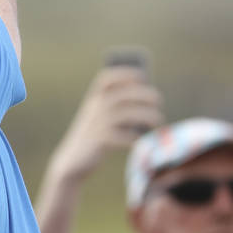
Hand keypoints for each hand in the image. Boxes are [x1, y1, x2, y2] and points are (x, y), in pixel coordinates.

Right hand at [50, 66, 162, 181]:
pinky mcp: (102, 140)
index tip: (143, 76)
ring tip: (158, 121)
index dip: (126, 74)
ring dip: (148, 116)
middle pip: (126, 94)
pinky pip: (127, 136)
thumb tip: (147, 103)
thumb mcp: (99, 117)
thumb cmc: (92, 136)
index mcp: (93, 98)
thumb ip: (116, 107)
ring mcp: (98, 123)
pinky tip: (142, 140)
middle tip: (159, 101)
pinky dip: (137, 138)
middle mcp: (95, 107)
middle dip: (146, 95)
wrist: (72, 159)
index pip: (107, 78)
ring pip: (130, 114)